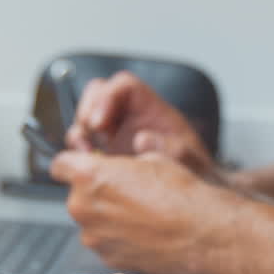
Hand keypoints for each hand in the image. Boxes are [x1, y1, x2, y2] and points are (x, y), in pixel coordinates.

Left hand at [50, 151, 228, 273]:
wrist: (202, 234)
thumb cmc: (182, 195)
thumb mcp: (154, 158)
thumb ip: (126, 161)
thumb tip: (124, 165)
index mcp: (89, 176)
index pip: (60, 165)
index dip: (74, 163)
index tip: (84, 165)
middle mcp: (83, 207)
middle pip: (77, 194)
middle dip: (96, 191)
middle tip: (127, 190)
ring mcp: (93, 236)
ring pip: (92, 219)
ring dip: (108, 215)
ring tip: (142, 213)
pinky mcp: (106, 257)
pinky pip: (105, 240)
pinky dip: (118, 236)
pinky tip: (145, 231)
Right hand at [66, 70, 213, 174]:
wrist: (192, 188)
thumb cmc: (195, 170)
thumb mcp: (192, 159)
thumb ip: (173, 149)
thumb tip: (142, 140)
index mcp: (152, 108)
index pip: (123, 85)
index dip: (107, 97)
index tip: (99, 122)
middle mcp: (130, 116)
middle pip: (97, 94)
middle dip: (87, 111)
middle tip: (92, 136)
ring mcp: (116, 133)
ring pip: (85, 118)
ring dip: (80, 133)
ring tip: (88, 153)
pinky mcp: (106, 151)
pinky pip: (83, 143)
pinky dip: (78, 152)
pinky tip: (87, 165)